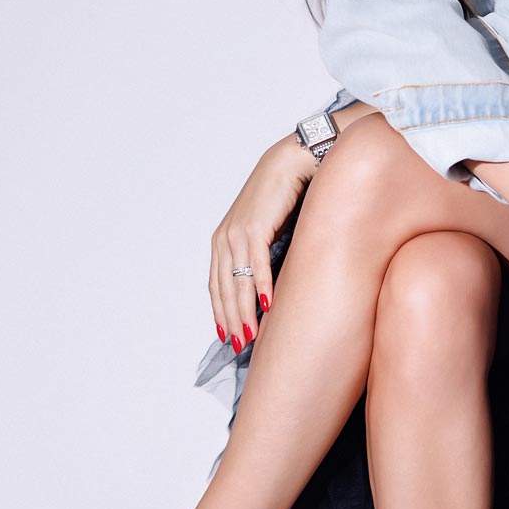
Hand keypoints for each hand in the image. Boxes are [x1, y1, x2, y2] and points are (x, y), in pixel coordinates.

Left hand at [209, 135, 314, 350]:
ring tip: (251, 335)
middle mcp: (224, 238)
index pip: (217, 286)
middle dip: (232, 320)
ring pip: (238, 282)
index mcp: (222, 242)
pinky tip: (267, 304)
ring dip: (244, 311)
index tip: (229, 337)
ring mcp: (237, 232)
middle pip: (224, 289)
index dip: (221, 313)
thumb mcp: (265, 232)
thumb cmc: (282, 198)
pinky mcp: (255, 227)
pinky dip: (261, 285)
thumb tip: (267, 289)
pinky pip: (257, 263)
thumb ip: (259, 257)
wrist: (291, 163)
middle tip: (240, 345)